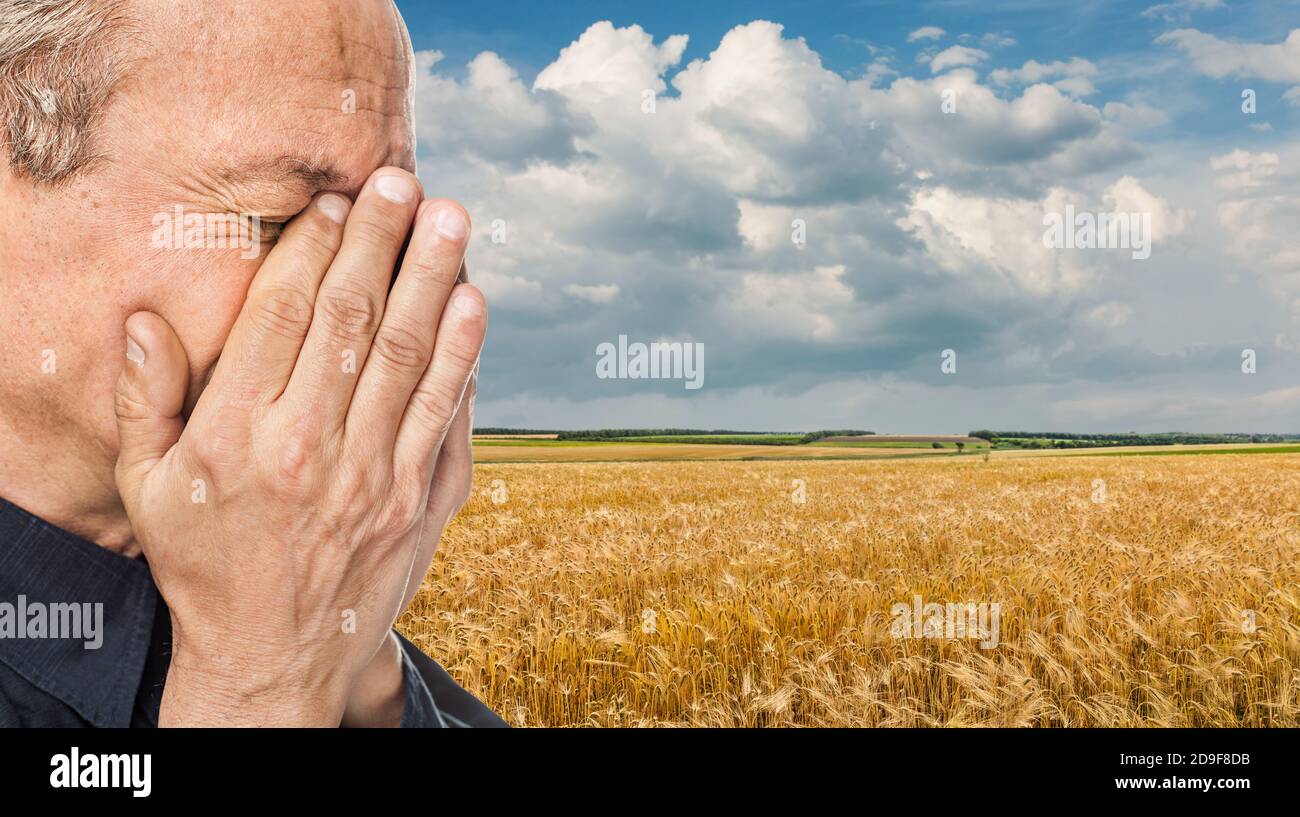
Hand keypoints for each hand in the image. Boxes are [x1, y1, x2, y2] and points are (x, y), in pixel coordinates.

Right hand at [112, 167, 484, 725]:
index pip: (284, 317)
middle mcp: (313, 450)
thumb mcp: (149, 490)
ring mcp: (379, 478)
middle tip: (403, 181)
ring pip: (413, 359)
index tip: (333, 202)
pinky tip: (473, 306)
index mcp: (240, 437)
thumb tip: (146, 317)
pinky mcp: (424, 502)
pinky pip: (450, 416)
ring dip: (437, 282)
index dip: (313, 249)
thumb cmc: (207, 563)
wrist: (275, 660)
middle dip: (382, 242)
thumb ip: (147, 401)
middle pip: (355, 321)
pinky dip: (465, 357)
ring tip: (453, 221)